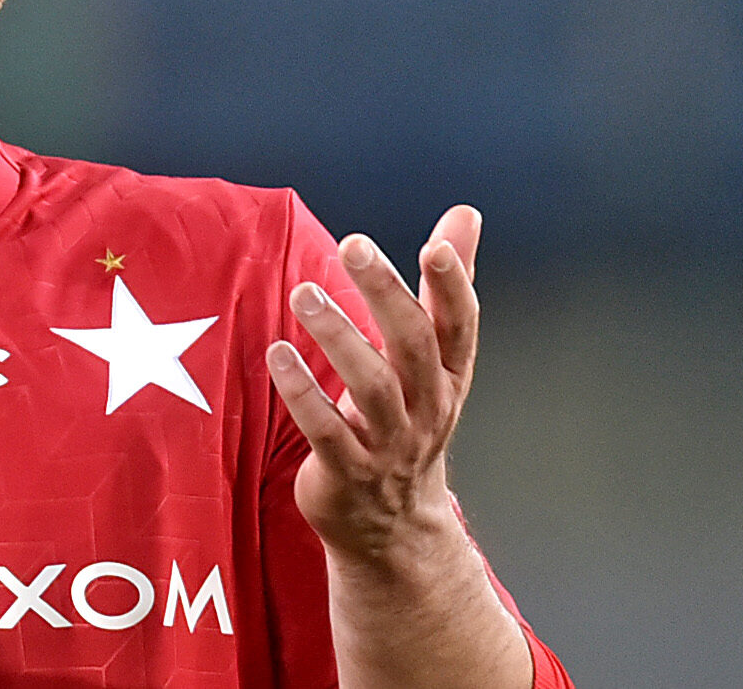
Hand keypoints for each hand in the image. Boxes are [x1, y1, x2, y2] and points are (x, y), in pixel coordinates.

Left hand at [267, 206, 482, 561]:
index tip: (436, 244)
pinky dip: (303, 391)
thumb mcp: (435, 357)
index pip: (460, 324)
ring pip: (371, 387)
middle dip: (387, 294)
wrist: (393, 526)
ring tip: (305, 292)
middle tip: (354, 246)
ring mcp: (390, 443)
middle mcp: (427, 407)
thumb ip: (444, 284)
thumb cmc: (410, 418)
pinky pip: (326, 429)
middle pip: (414, 346)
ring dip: (338, 336)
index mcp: (450, 374)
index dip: (453, 285)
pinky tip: (277, 353)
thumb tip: (465, 215)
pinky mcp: (347, 471)